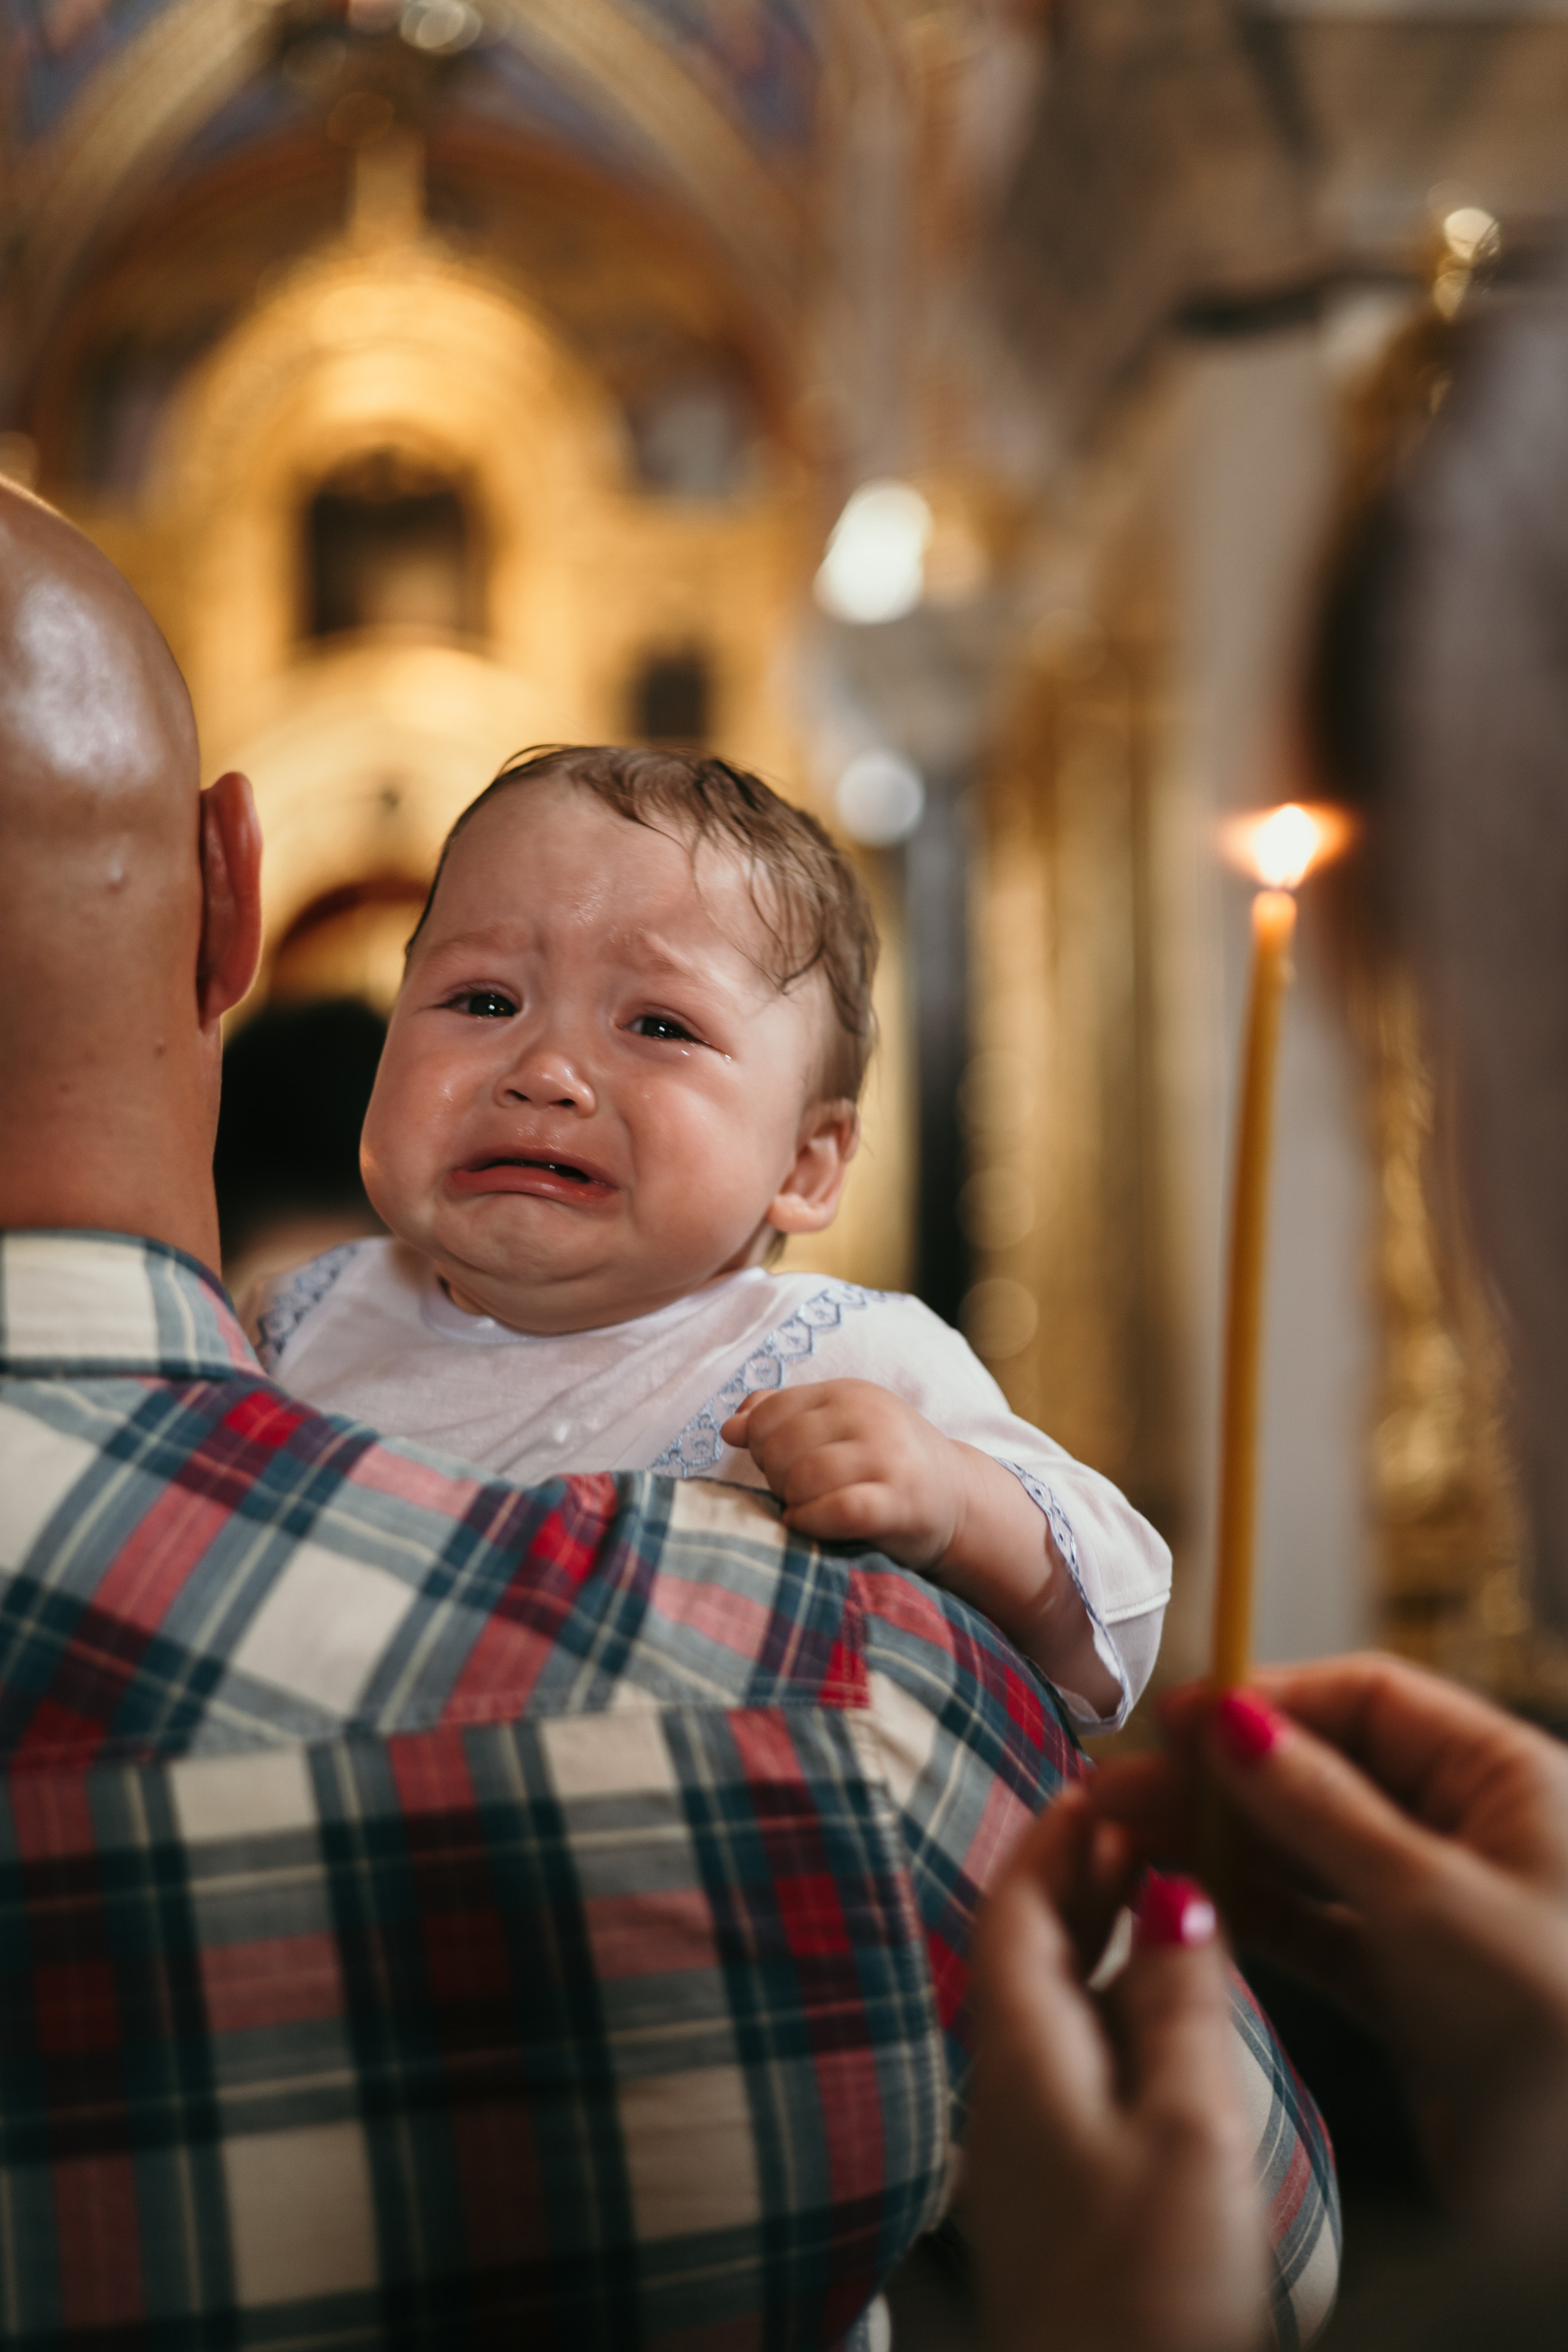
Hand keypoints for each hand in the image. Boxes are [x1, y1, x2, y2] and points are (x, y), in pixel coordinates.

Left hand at [720, 1379, 978, 1570]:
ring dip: (792, 1500)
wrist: (958, 1501)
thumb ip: (782, 1417)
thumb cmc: (885, 1465)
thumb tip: (730, 1427)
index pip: (770, 1412)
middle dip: (775, 1475)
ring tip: (807, 1506)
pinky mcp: (898, 1502)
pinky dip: (810, 1521)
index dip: (760, 1445)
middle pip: (781, 1446)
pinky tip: (807, 1524)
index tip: (779, 1464)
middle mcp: (869, 1417)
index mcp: (849, 1393)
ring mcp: (887, 1458)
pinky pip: (835, 1510)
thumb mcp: (838, 1428)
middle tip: (796, 1490)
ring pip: (802, 1477)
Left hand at [969, 1790, 1268, 2351]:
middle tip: (1137, 1811)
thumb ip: (1182, 2004)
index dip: (1052, 1835)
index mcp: (1020, 2054)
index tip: (1094, 1777)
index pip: (1013, 1908)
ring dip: (1102, 1932)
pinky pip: (1077, 2054)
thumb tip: (1175, 1897)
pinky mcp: (1058, 2182)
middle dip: (1078, 1870)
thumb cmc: (1145, 2293)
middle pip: (1028, 1945)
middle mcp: (1005, 2085)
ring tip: (1163, 1882)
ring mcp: (1026, 2138)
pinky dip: (1118, 2002)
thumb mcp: (1189, 2131)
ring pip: (1055, 1999)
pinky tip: (1166, 2001)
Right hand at [1092, 1656, 1567, 2240]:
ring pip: (1311, 1851)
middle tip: (1123, 1788)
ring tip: (1128, 1838)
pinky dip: (1252, 1910)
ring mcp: (1440, 1909)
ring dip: (1223, 1842)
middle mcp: (1474, 1831)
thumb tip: (1230, 1720)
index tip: (1176, 1721)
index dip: (1266, 1701)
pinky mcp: (1412, 1984)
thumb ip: (1317, 1805)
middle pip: (1328, 1771)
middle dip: (1223, 1778)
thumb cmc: (1549, 2021)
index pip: (1367, 1700)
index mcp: (1506, 1777)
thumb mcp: (1425, 1897)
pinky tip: (1183, 1898)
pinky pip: (1316, 1924)